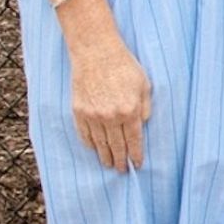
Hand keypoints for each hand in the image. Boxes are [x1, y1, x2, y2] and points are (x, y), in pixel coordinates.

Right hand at [69, 35, 151, 171]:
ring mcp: (92, 115)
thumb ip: (145, 107)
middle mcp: (110, 117)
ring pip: (99, 144)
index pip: (133, 140)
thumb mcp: (144, 84)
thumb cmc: (124, 66)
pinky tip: (94, 150)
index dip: (135, 154)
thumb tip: (143, 125)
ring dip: (105, 156)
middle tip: (122, 170)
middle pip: (116, 146)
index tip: (137, 164)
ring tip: (108, 164)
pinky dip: (90, 145)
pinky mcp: (78, 111)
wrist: (96, 53)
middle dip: (120, 160)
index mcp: (129, 111)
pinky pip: (84, 134)